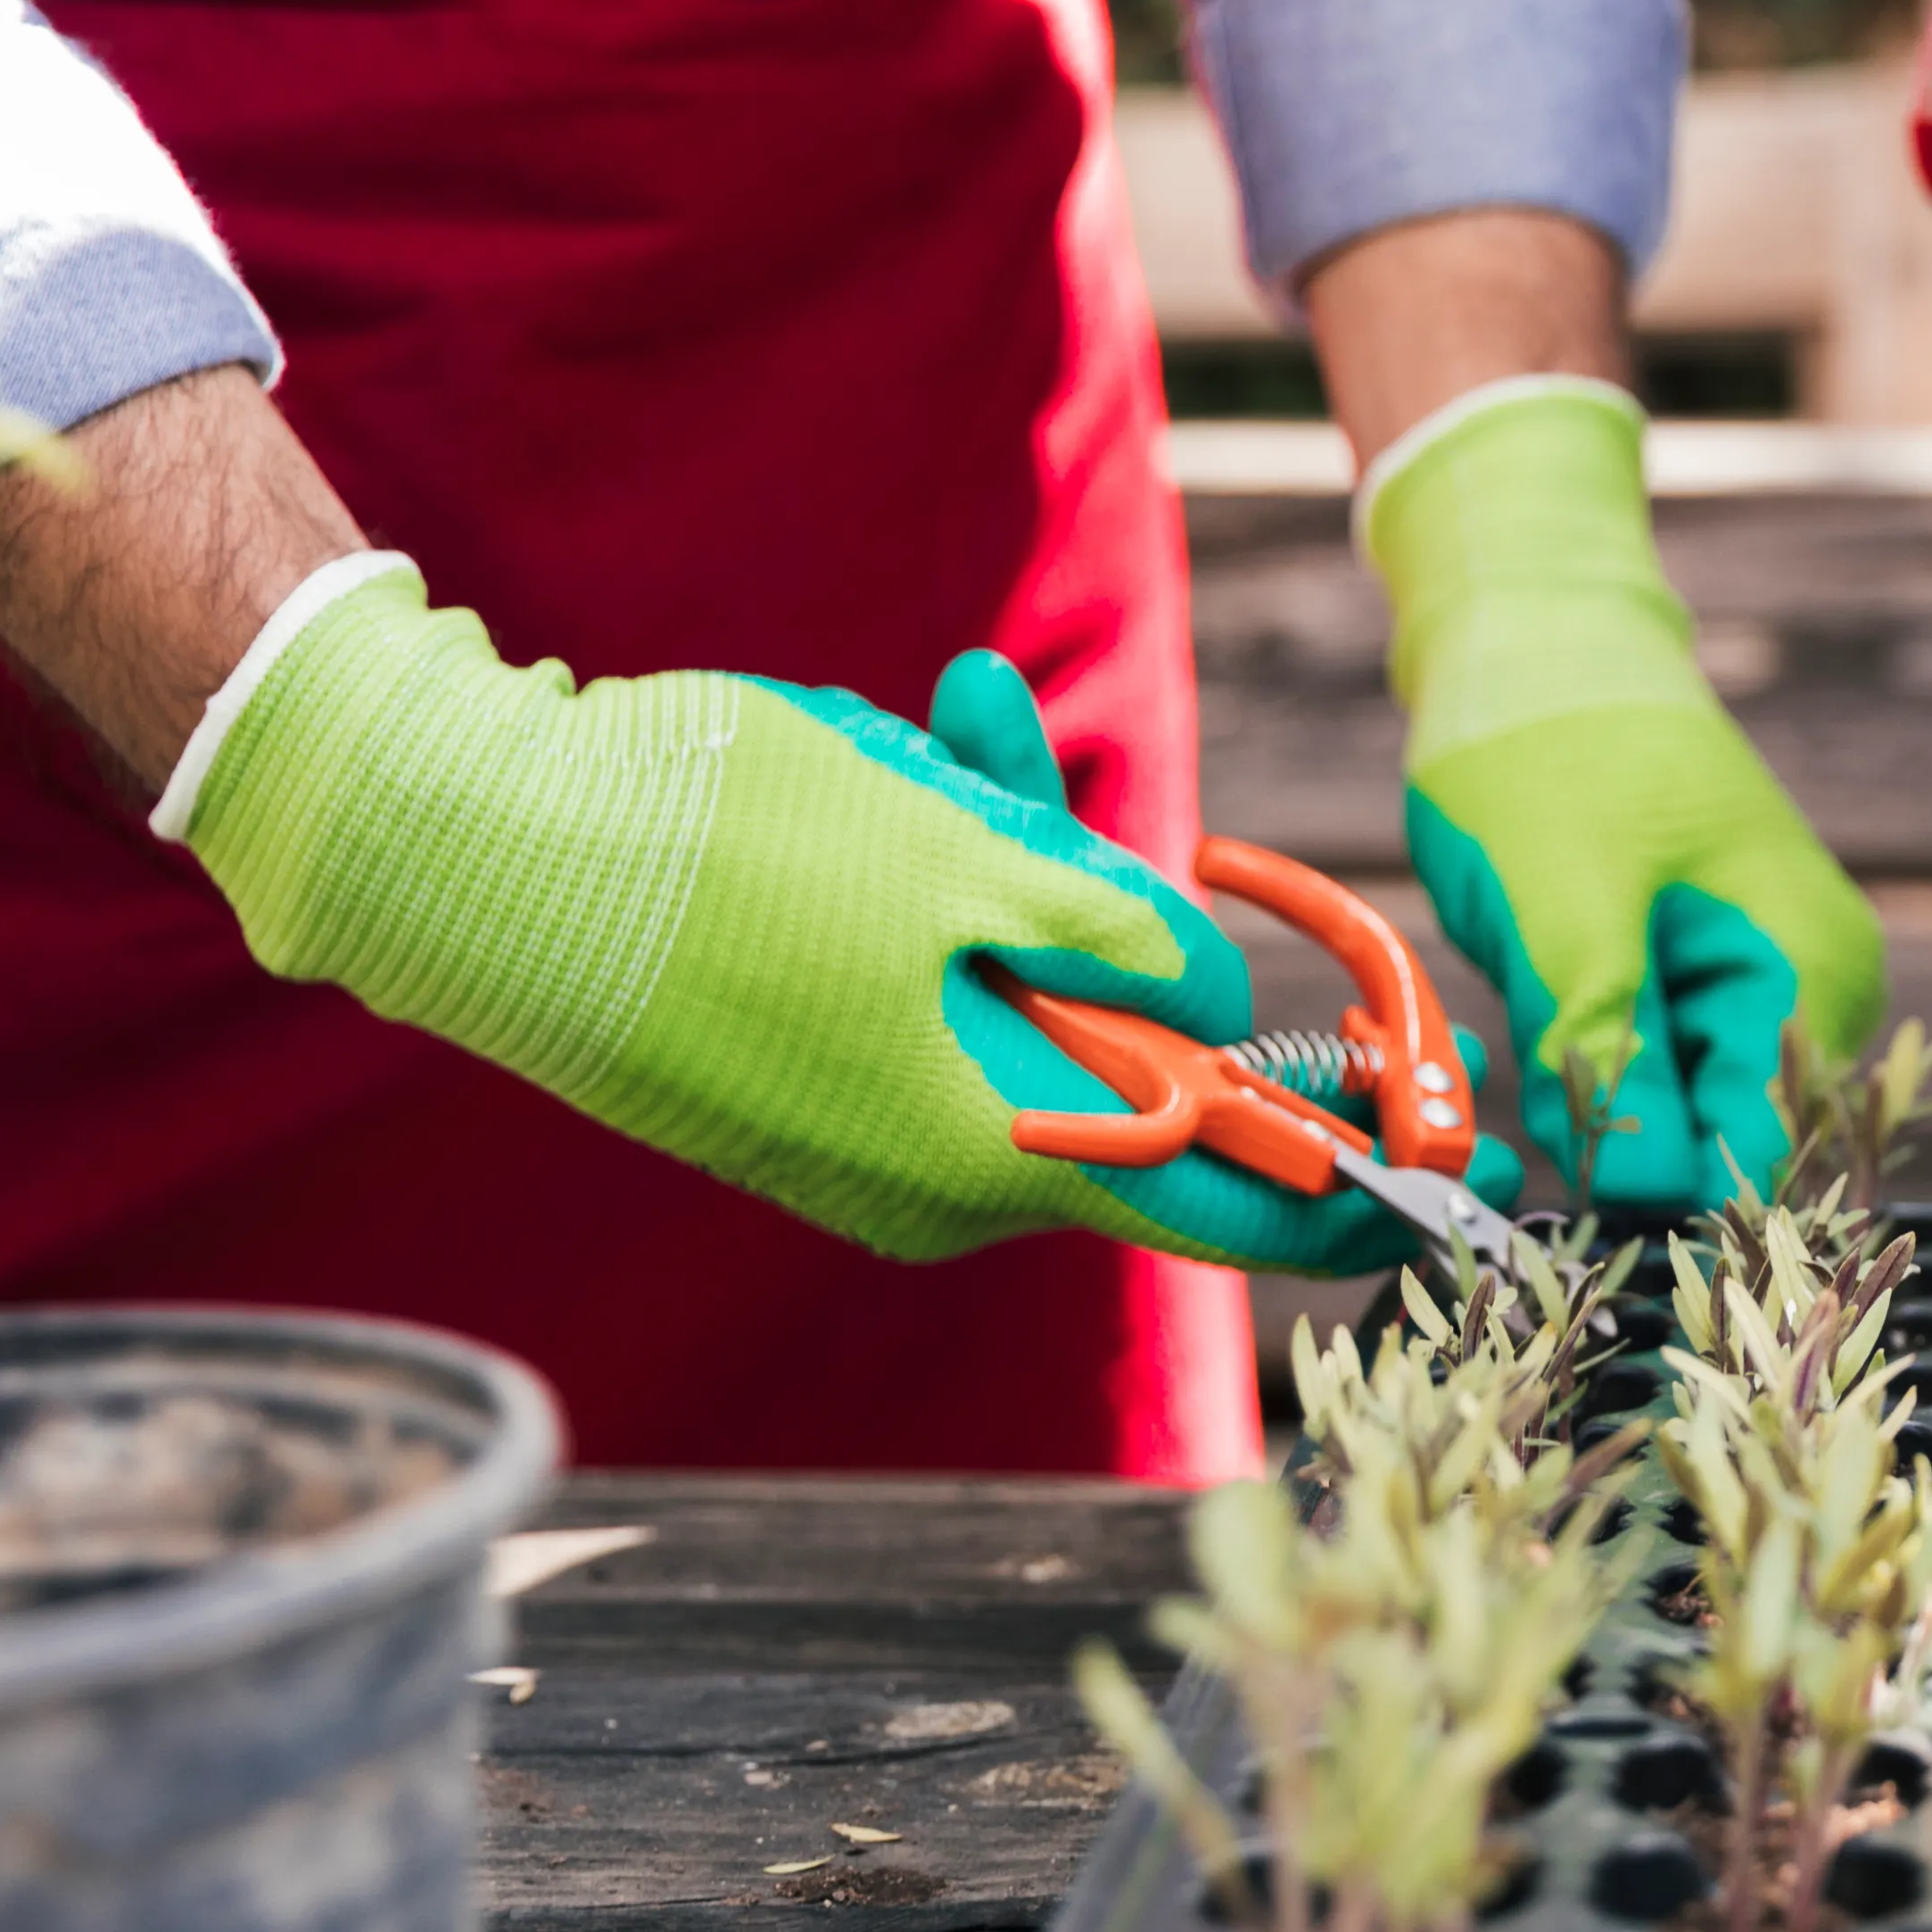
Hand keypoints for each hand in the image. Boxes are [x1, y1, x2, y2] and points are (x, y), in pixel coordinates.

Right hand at [171, 568, 1409, 1274]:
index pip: (1241, 1206)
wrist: (466, 853)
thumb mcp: (964, 861)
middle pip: (1119, 1046)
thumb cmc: (718, 851)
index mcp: (1002, 1148)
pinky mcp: (797, 1081)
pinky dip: (919, 883)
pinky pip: (921, 986)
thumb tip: (1226, 1007)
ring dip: (988, 854)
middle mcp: (940, 1177)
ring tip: (890, 724)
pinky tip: (848, 773)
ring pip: (1011, 989)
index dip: (1364, 1174)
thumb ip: (1123, 938)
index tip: (1465, 1145)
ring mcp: (861, 1136)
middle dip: (1092, 891)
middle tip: (989, 732)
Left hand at [1356, 378, 1881, 1217]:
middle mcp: (1807, 995)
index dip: (1670, 1206)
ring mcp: (1752, 989)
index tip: (1568, 1210)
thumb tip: (1643, 1196)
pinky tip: (1535, 1006)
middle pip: (1728, 1151)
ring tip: (1529, 1008)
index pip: (1771, 1161)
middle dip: (1621, 1156)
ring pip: (1677, 1122)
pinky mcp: (1692, 985)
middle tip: (1521, 1090)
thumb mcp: (1565, 912)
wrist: (1531, 635)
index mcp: (1809, 975)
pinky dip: (1582, 1070)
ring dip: (1592, 1111)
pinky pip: (1648, 1075)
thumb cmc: (1549, 749)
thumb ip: (1612, 1057)